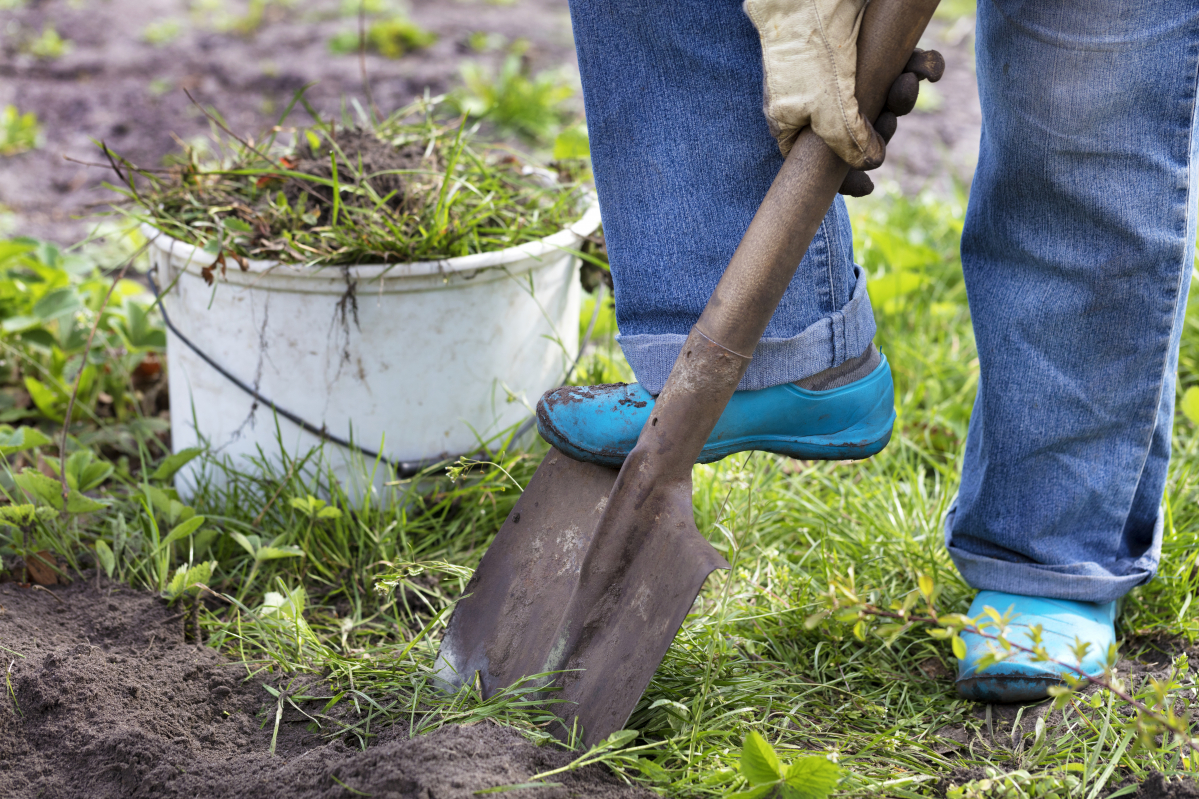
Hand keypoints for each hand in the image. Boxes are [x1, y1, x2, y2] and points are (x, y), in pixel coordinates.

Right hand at [744, 0, 942, 189]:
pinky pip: (903, 64)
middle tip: (889, 120)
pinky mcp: (873, 44)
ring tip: (909, 78)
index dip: (843, 176)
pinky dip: (921, 68)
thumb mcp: (825, 109)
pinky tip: (928, 67)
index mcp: (796, 119)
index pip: (816, 162)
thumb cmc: (809, 49)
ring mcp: (847, 70)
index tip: (867, 186)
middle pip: (858, 131)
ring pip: (883, 97)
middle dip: (883, 128)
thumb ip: (846, 144)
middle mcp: (819, 97)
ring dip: (905, 96)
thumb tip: (872, 163)